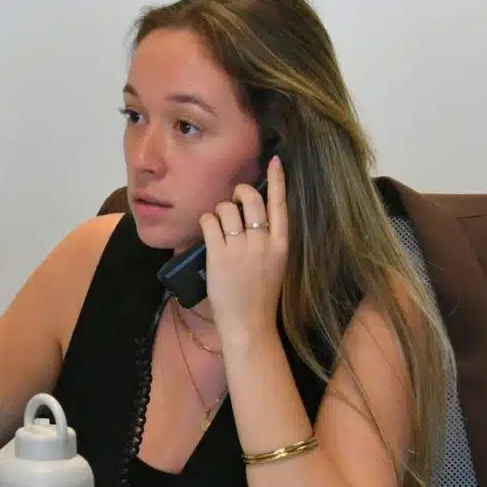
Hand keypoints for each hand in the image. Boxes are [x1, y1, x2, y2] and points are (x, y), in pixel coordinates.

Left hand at [198, 154, 287, 348]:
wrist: (250, 325)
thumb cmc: (261, 297)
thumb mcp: (276, 265)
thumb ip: (269, 241)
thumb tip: (251, 216)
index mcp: (281, 245)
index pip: (281, 205)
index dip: (277, 181)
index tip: (275, 161)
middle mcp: (263, 242)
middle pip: (250, 199)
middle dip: (238, 192)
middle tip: (232, 199)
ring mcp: (241, 249)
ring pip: (226, 209)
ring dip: (218, 210)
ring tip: (217, 223)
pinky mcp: (219, 256)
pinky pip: (209, 223)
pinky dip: (205, 221)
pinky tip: (206, 229)